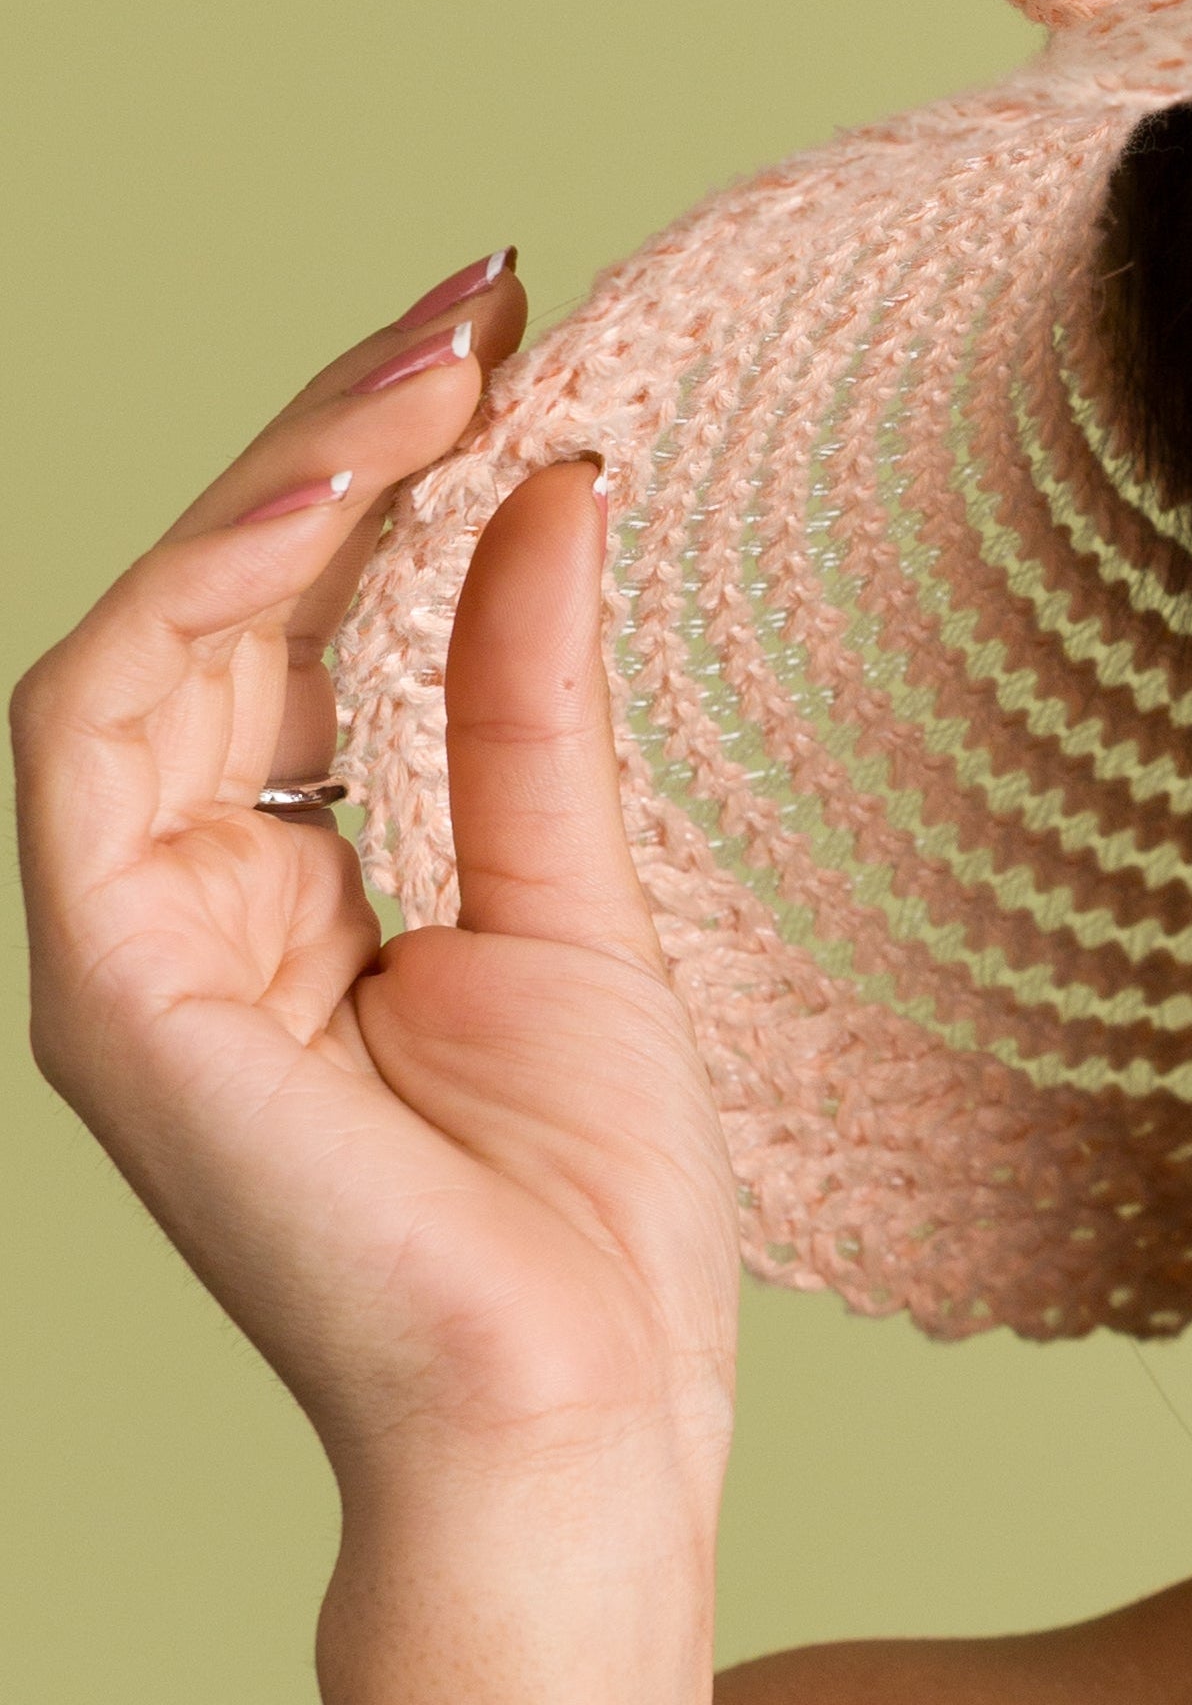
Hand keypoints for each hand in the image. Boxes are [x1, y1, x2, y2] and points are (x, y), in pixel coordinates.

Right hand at [16, 256, 739, 1521]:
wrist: (585, 1407)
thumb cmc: (585, 1207)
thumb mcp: (577, 892)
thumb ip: (525, 696)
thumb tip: (547, 481)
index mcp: (279, 886)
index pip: (294, 626)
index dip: (384, 468)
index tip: (506, 333)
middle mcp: (178, 900)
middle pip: (212, 608)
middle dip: (341, 435)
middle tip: (479, 298)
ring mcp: (125, 946)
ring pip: (138, 638)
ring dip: (278, 477)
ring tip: (429, 361)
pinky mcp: (109, 986)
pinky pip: (93, 739)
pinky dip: (200, 594)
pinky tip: (338, 490)